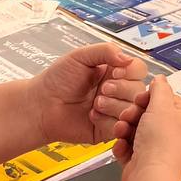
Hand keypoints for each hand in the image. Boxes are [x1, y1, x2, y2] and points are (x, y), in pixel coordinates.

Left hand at [32, 43, 147, 146]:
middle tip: (103, 89)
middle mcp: (118, 91)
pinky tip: (92, 116)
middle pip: (139, 90)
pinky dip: (107, 121)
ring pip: (133, 109)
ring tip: (95, 104)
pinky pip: (121, 127)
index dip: (131, 72)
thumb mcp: (80, 56)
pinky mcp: (108, 129)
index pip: (138, 69)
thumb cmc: (57, 79)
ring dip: (114, 105)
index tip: (115, 73)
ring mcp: (114, 110)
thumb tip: (128, 58)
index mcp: (114, 71)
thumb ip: (106, 51)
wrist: (41, 106)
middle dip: (122, 89)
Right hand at [114, 75, 180, 180]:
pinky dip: (123, 146)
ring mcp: (157, 150)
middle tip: (129, 116)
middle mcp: (173, 135)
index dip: (151, 97)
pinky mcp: (142, 162)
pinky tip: (121, 147)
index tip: (140, 98)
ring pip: (136, 131)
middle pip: (149, 115)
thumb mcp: (162, 106)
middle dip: (134, 114)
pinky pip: (129, 148)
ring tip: (122, 131)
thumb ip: (160, 89)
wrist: (151, 180)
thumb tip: (161, 79)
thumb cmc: (161, 144)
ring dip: (125, 129)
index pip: (168, 100)